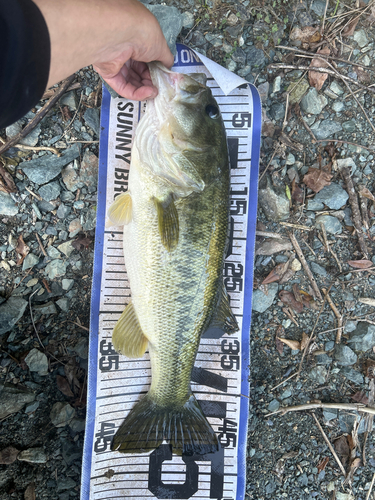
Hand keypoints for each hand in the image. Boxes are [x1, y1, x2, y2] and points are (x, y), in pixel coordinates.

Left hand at [34, 0, 173, 98]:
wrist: (122, 34)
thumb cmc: (143, 34)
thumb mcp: (161, 46)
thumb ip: (166, 59)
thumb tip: (170, 66)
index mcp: (138, 40)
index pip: (147, 60)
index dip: (156, 71)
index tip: (164, 79)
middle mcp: (126, 50)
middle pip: (139, 73)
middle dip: (150, 82)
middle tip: (160, 88)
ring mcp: (116, 62)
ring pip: (131, 82)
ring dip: (144, 89)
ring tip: (154, 92)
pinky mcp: (108, 72)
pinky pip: (122, 86)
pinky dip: (135, 92)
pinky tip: (147, 93)